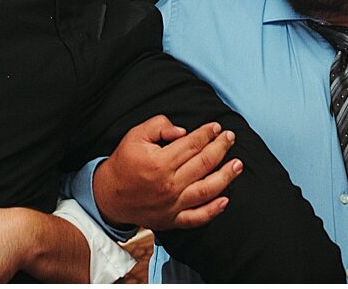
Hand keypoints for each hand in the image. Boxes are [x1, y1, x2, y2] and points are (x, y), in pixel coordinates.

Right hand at [91, 115, 240, 230]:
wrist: (109, 196)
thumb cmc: (124, 162)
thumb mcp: (135, 135)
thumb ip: (159, 126)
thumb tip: (183, 131)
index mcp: (160, 163)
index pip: (192, 145)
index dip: (207, 134)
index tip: (217, 127)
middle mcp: (169, 185)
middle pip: (203, 164)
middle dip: (221, 148)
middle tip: (231, 137)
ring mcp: (172, 204)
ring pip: (206, 190)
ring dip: (226, 176)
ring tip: (238, 164)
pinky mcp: (172, 220)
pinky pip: (197, 217)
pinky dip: (214, 210)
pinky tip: (226, 199)